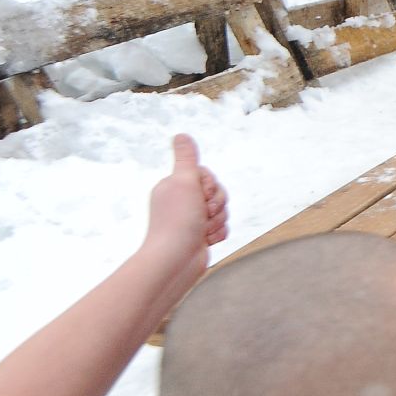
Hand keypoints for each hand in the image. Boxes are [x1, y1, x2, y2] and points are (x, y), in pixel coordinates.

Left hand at [144, 135, 227, 281]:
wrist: (176, 259)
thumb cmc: (178, 221)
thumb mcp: (184, 182)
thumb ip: (186, 158)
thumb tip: (181, 135)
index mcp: (174, 186)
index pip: (206, 175)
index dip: (210, 185)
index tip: (200, 195)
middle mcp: (181, 201)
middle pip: (217, 192)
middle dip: (217, 204)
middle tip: (203, 214)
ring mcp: (190, 219)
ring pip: (221, 211)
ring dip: (218, 220)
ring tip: (203, 230)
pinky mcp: (200, 235)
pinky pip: (221, 226)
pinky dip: (218, 233)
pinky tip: (207, 240)